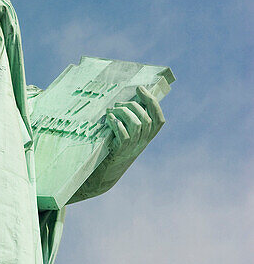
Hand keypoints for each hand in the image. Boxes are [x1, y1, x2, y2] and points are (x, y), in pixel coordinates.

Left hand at [69, 86, 164, 201]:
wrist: (103, 174)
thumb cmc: (112, 148)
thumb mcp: (126, 134)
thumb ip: (131, 119)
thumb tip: (131, 97)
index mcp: (146, 137)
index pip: (159, 119)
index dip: (152, 102)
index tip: (140, 88)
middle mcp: (142, 143)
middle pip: (146, 118)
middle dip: (132, 105)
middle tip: (117, 104)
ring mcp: (132, 148)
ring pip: (137, 124)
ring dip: (123, 112)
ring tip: (111, 111)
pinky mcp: (120, 152)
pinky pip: (124, 135)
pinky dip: (116, 123)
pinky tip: (108, 120)